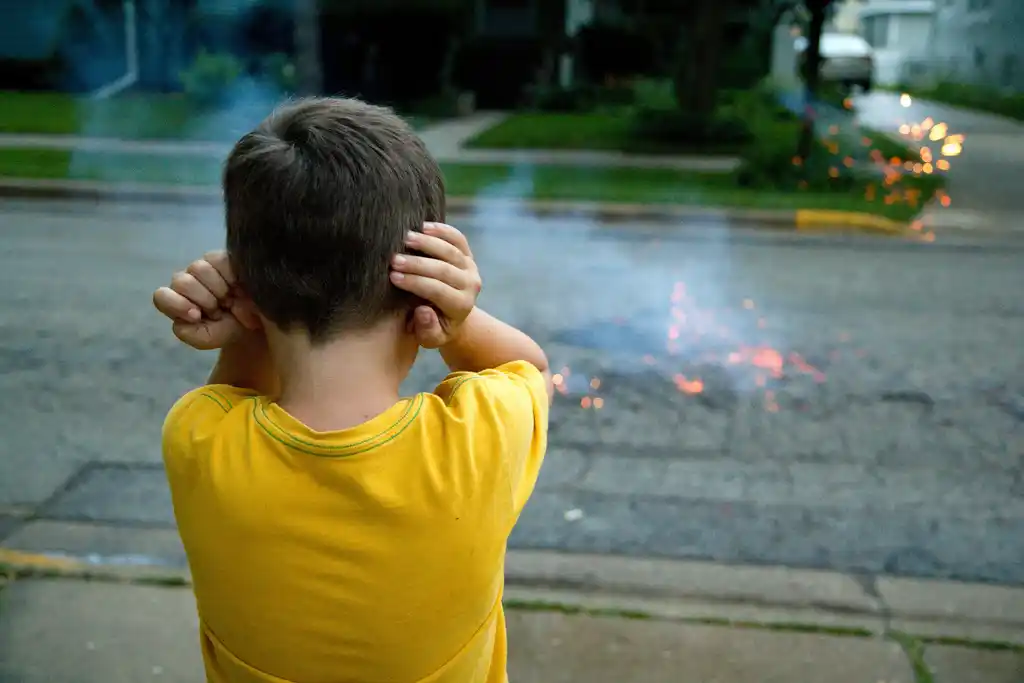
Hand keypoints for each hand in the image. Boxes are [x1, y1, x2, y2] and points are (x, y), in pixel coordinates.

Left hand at [152, 251, 260, 350]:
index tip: (197, 315)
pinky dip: (230, 275)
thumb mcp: (208, 339)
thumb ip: (190, 333)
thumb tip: (191, 314)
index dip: (178, 304)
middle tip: (220, 309)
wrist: (258, 323)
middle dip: (204, 300)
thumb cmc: (228, 329)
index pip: (162, 296)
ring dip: (218, 288)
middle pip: (182, 282)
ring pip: (199, 269)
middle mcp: (187, 282)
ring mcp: (203, 268)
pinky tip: (238, 284)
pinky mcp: (222, 258)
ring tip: (230, 298)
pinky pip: (218, 260)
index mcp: (178, 301)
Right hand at [390, 222, 480, 348]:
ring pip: (451, 251)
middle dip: (417, 263)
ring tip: (406, 238)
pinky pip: (458, 239)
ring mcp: (471, 267)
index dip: (416, 283)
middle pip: (444, 269)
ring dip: (428, 243)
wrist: (452, 315)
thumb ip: (427, 329)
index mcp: (461, 306)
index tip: (393, 277)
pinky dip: (443, 230)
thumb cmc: (435, 326)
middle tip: (393, 259)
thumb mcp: (430, 338)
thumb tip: (423, 311)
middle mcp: (470, 285)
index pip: (438, 291)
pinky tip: (424, 226)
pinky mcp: (468, 255)